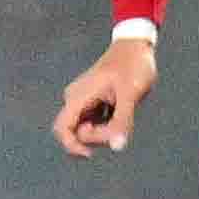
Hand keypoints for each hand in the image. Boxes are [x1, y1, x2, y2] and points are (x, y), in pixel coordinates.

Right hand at [62, 31, 160, 158]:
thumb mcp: (131, 94)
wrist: (135, 44)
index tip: (92, 154)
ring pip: (86, 127)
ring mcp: (82, 99)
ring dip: (104, 128)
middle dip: (97, 136)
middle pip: (76, 131)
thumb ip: (123, 121)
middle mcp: (74, 99)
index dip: (73, 146)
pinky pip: (93, 119)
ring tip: (123, 112)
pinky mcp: (91, 99)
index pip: (63, 129)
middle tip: (121, 127)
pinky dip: (106, 122)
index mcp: (78, 97)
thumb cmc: (133, 66)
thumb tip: (118, 147)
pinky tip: (120, 108)